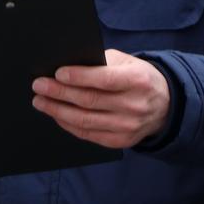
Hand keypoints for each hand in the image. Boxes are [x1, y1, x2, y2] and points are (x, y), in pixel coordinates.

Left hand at [31, 49, 169, 148]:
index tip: (57, 73)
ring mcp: (128, 126)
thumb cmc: (137, 77)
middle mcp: (134, 105)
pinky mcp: (121, 141)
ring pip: (85, 120)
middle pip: (89, 101)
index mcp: (137, 80)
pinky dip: (68, 125)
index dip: (78, 77)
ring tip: (40, 101)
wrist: (165, 104)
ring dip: (58, 111)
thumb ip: (100, 62)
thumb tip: (66, 66)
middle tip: (38, 86)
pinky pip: (89, 134)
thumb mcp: (126, 61)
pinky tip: (56, 115)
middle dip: (59, 93)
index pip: (104, 79)